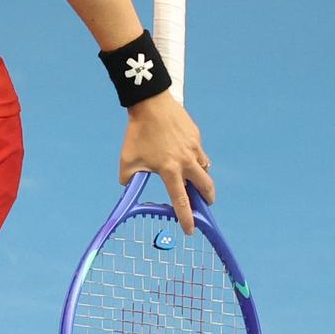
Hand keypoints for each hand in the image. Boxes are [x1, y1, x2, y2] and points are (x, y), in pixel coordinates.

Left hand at [117, 94, 213, 234]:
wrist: (150, 103)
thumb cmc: (137, 133)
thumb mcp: (127, 160)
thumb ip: (128, 179)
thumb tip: (127, 188)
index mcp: (170, 170)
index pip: (181, 201)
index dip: (187, 218)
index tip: (190, 230)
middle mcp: (186, 161)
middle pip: (206, 187)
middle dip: (207, 199)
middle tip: (204, 205)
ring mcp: (194, 148)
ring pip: (204, 169)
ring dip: (201, 178)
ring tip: (191, 179)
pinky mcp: (196, 136)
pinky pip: (199, 153)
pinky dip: (195, 159)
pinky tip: (183, 156)